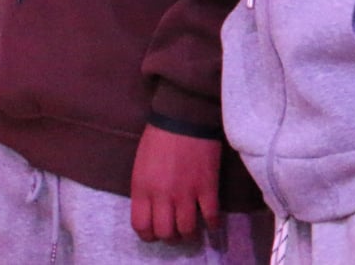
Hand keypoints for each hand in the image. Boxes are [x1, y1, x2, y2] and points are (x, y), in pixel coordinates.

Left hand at [129, 125, 221, 243]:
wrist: (185, 115)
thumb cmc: (160, 135)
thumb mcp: (141, 165)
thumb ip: (145, 189)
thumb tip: (154, 207)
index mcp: (142, 189)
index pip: (141, 226)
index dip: (149, 235)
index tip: (156, 234)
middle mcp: (162, 196)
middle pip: (165, 232)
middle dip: (170, 237)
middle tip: (176, 234)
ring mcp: (186, 193)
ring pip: (186, 229)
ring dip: (190, 234)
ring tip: (193, 231)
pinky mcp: (207, 186)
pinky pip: (210, 215)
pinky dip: (212, 224)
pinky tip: (213, 224)